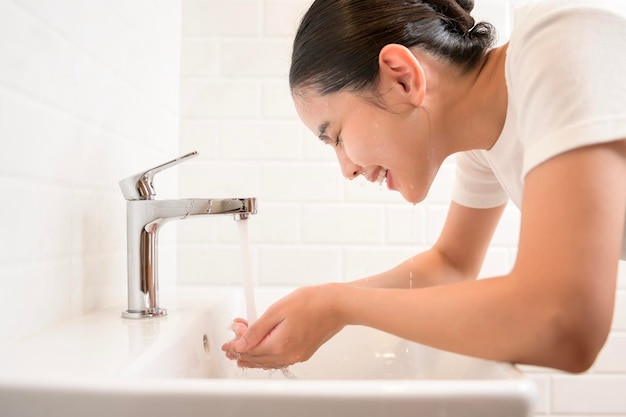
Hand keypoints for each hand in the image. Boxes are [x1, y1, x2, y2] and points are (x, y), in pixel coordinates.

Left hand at [221, 285, 344, 368]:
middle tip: (231, 342)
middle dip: (241, 350)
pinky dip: (266, 354)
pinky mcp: (303, 353)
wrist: (336, 305)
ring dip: (253, 353)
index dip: (235, 346)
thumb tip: (241, 343)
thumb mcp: (277, 310)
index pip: (249, 351)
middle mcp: (289, 355)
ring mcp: (297, 355)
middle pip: (257, 359)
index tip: (227, 342)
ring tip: (243, 344)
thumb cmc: (312, 302)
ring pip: (267, 361)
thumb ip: (257, 329)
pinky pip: (278, 359)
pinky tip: (262, 347)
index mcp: (280, 345)